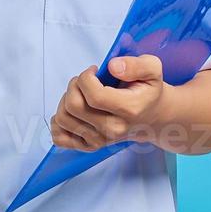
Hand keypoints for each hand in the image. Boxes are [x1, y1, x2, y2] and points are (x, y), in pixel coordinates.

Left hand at [49, 54, 169, 150]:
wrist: (152, 117)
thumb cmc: (148, 91)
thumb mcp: (152, 69)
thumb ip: (136, 65)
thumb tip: (113, 67)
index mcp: (129, 109)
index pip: (94, 95)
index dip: (86, 77)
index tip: (93, 70)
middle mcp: (113, 129)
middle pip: (74, 106)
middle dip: (73, 86)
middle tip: (85, 81)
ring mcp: (100, 140)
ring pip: (63, 119)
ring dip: (65, 100)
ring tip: (80, 94)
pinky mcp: (90, 146)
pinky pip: (60, 138)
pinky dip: (58, 124)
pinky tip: (72, 112)